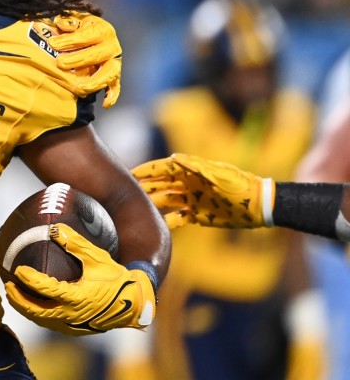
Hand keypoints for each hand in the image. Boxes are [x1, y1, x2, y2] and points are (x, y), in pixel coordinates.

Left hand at [4, 224, 155, 335]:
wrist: (135, 304)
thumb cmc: (117, 278)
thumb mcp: (98, 258)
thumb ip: (76, 243)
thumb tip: (55, 227)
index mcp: (78, 298)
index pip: (46, 290)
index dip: (31, 280)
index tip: (19, 270)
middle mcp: (73, 315)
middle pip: (37, 311)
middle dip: (19, 300)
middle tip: (8, 285)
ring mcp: (74, 325)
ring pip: (43, 320)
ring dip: (26, 309)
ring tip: (14, 295)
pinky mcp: (76, 329)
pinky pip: (51, 323)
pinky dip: (38, 314)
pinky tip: (33, 304)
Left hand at [45, 13, 121, 106]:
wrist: (93, 33)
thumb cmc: (80, 27)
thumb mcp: (74, 19)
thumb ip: (68, 21)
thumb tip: (62, 25)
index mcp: (102, 30)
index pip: (86, 36)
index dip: (69, 40)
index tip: (53, 43)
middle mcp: (111, 46)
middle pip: (97, 55)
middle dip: (77, 60)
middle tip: (60, 63)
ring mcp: (114, 61)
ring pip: (110, 73)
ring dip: (94, 81)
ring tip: (79, 88)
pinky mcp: (115, 75)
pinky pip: (116, 86)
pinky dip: (112, 95)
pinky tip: (105, 104)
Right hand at [131, 152, 270, 229]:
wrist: (259, 206)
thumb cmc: (240, 187)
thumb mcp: (220, 174)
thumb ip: (196, 166)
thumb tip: (174, 157)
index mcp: (191, 171)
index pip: (163, 168)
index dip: (146, 170)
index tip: (129, 173)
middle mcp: (188, 184)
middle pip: (160, 184)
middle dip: (143, 187)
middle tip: (126, 192)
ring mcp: (192, 200)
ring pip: (165, 201)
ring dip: (152, 205)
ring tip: (136, 211)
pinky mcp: (198, 215)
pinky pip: (177, 218)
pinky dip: (166, 222)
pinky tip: (155, 226)